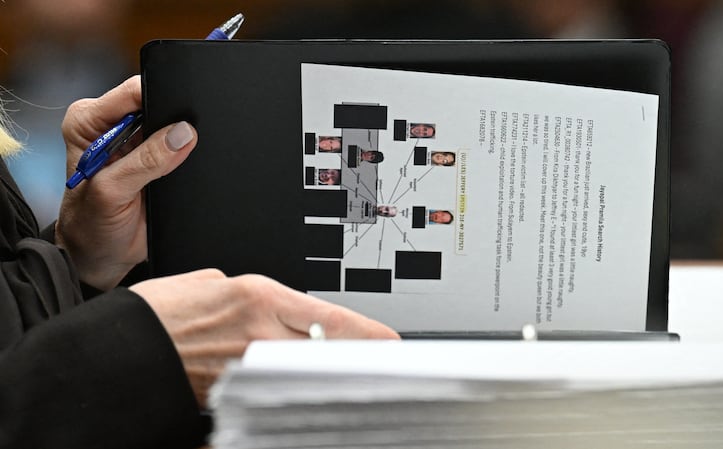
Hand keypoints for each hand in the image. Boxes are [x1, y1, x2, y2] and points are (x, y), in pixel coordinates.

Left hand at [55, 75, 197, 289]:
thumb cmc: (91, 225)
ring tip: (173, 168)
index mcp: (89, 121)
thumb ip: (145, 161)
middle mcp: (113, 126)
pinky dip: (188, 157)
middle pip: (158, 104)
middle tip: (179, 147)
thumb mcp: (111, 192)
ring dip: (181, 142)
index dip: (160, 97)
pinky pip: (182, 148)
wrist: (102, 256)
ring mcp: (139, 143)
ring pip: (174, 125)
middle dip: (174, 120)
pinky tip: (181, 171)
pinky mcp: (158, 159)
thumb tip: (182, 133)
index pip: (132, 92)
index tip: (180, 116)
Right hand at [130, 269, 398, 407]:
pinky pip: (273, 390)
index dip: (368, 334)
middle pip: (329, 351)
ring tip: (345, 376)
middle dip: (357, 358)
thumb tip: (270, 307)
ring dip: (329, 374)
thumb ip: (248, 294)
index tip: (391, 341)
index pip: (331, 318)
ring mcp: (248, 367)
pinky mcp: (232, 393)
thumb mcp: (209, 283)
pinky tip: (299, 392)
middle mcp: (259, 334)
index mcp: (258, 297)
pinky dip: (291, 389)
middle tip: (380, 363)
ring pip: (307, 373)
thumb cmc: (157, 313)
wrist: (119, 351)